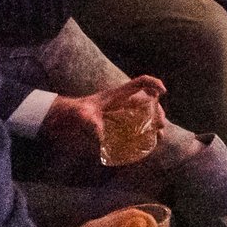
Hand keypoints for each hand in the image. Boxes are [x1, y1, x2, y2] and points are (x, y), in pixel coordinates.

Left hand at [39, 77, 164, 163]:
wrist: (64, 119)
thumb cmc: (74, 113)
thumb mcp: (82, 115)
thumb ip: (91, 123)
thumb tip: (101, 138)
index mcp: (118, 95)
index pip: (141, 82)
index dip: (154, 83)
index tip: (162, 93)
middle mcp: (123, 102)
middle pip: (148, 102)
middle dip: (158, 112)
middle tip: (161, 126)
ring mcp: (121, 113)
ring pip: (145, 115)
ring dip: (154, 124)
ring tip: (159, 137)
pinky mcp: (117, 124)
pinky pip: (136, 126)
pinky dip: (144, 133)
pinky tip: (146, 144)